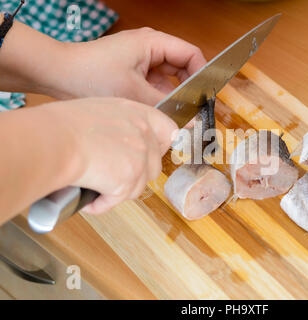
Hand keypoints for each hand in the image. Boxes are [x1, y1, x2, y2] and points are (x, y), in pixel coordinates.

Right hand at [39, 97, 177, 213]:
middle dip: (135, 174)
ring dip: (119, 189)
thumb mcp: (101, 111)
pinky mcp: (128, 181)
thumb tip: (118, 141)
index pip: (169, 131)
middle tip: (113, 173)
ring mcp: (139, 160)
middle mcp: (144, 136)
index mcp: (139, 114)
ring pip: (138, 186)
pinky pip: (118, 200)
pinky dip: (102, 203)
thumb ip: (120, 125)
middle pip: (154, 165)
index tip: (149, 154)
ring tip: (96, 184)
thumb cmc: (63, 123)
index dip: (161, 145)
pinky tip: (89, 200)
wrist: (54, 140)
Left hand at [52, 27, 206, 105]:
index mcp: (153, 43)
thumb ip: (166, 108)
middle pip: (182, 67)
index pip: (191, 54)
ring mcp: (141, 59)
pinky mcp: (132, 71)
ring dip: (173, 95)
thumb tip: (190, 122)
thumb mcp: (133, 94)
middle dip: (188, 89)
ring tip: (176, 114)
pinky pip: (155, 84)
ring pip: (169, 78)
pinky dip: (159, 97)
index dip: (202, 75)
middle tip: (193, 111)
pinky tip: (159, 112)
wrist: (57, 74)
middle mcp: (150, 47)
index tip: (205, 98)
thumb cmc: (91, 75)